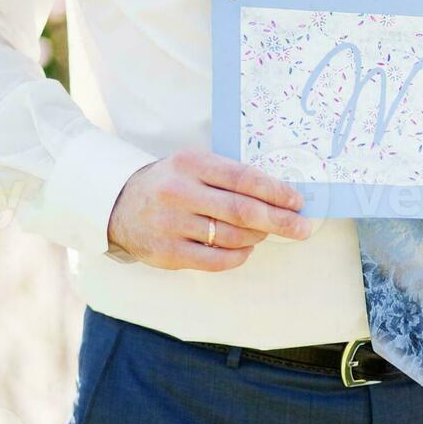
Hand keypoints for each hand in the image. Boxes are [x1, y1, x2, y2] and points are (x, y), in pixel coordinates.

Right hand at [108, 149, 312, 270]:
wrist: (120, 205)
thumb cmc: (172, 183)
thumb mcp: (194, 166)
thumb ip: (230, 176)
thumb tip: (281, 195)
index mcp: (191, 163)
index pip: (244, 178)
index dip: (276, 191)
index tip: (297, 201)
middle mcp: (179, 192)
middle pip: (242, 211)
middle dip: (279, 220)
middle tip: (302, 227)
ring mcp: (172, 224)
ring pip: (232, 237)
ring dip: (258, 237)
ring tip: (264, 233)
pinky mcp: (168, 252)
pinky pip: (217, 260)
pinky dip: (239, 255)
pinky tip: (245, 248)